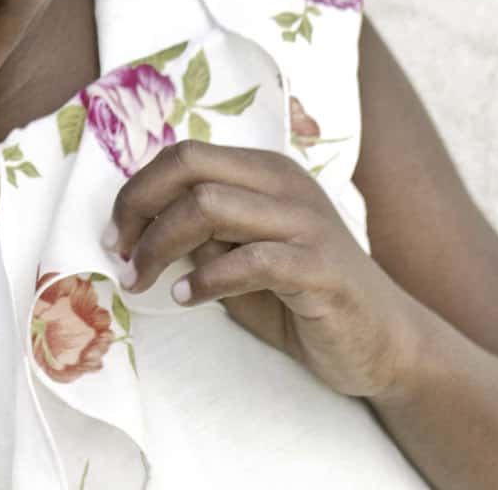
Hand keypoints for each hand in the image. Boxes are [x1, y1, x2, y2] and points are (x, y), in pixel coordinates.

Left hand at [107, 139, 426, 398]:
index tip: (116, 235)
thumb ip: (200, 233)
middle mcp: (285, 184)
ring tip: (146, 281)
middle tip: (123, 255)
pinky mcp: (321, 268)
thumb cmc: (299, 297)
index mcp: (263, 171)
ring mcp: (307, 222)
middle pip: (188, 167)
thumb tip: (137, 223)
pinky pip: (249, 260)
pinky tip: (189, 298)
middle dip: (139, 208)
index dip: (137, 190)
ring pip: (208, 206)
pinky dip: (206, 279)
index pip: (183, 155)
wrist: (381, 342)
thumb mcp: (238, 256)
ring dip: (162, 246)